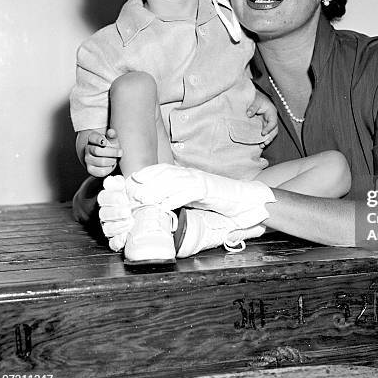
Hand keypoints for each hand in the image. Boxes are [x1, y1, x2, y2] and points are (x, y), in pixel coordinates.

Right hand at [85, 129, 122, 176]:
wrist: (107, 158)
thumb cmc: (111, 147)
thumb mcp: (113, 141)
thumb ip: (112, 136)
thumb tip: (111, 131)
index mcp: (92, 139)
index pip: (93, 138)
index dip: (99, 139)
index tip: (105, 142)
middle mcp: (87, 149)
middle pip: (97, 151)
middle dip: (112, 152)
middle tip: (120, 152)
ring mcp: (88, 160)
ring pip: (101, 161)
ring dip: (112, 161)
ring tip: (115, 159)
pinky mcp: (91, 170)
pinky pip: (101, 171)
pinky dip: (109, 169)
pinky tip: (110, 165)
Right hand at [97, 175, 134, 250]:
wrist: (146, 207)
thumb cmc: (136, 194)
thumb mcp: (129, 184)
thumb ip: (119, 182)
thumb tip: (111, 181)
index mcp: (109, 198)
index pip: (103, 197)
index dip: (112, 197)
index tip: (123, 197)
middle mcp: (108, 212)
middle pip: (104, 214)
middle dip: (115, 212)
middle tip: (127, 211)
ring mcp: (111, 225)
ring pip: (107, 228)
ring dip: (117, 226)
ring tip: (130, 222)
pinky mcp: (117, 237)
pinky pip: (112, 242)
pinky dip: (116, 241)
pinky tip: (123, 239)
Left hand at [127, 164, 274, 224]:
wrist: (249, 200)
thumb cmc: (224, 201)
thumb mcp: (198, 199)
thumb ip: (183, 199)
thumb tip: (162, 207)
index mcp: (189, 175)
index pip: (163, 170)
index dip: (145, 175)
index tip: (129, 183)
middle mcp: (192, 175)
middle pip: (163, 173)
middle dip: (144, 182)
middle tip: (127, 192)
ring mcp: (201, 181)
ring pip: (172, 181)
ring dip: (154, 190)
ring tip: (140, 199)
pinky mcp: (209, 190)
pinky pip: (188, 193)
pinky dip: (174, 199)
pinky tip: (163, 207)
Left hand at [247, 89, 277, 146]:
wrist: (257, 98)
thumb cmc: (258, 99)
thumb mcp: (256, 101)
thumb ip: (252, 107)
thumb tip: (248, 114)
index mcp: (272, 113)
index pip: (273, 122)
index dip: (269, 128)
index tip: (263, 133)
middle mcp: (271, 119)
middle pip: (274, 130)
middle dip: (270, 137)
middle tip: (264, 143)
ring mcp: (268, 123)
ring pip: (271, 133)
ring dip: (267, 140)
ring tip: (262, 146)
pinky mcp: (263, 126)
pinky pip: (265, 133)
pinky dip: (263, 139)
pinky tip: (259, 144)